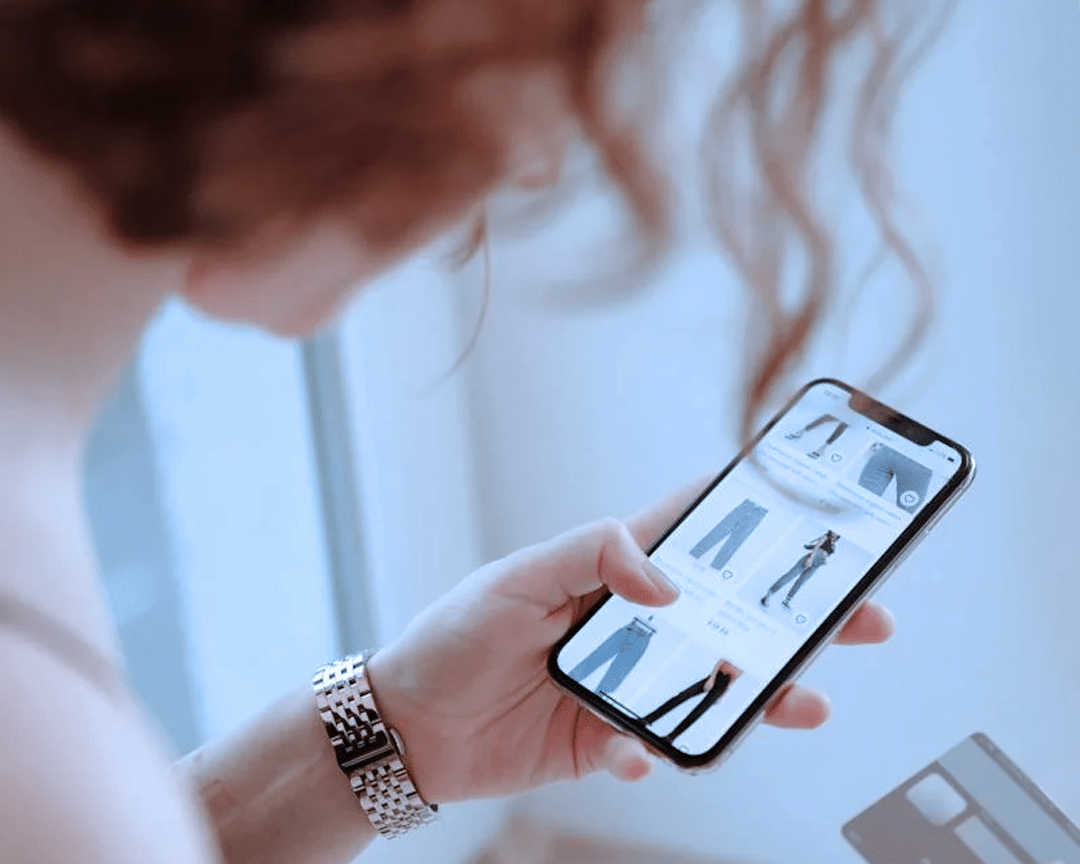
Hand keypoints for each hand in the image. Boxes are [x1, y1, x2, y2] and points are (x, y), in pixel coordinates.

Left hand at [367, 478, 894, 803]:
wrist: (408, 727)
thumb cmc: (455, 636)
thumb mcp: (516, 579)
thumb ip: (591, 557)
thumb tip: (666, 584)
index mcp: (609, 571)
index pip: (692, 530)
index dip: (752, 511)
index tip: (817, 499)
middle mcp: (629, 625)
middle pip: (729, 613)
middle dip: (797, 615)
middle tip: (863, 616)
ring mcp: (625, 684)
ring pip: (711, 687)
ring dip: (762, 695)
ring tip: (807, 701)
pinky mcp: (606, 739)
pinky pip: (651, 749)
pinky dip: (654, 756)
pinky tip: (641, 756)